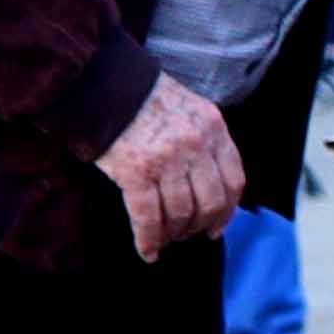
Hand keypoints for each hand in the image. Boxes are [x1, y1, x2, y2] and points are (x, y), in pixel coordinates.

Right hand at [95, 72, 243, 261]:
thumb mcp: (187, 108)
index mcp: (213, 127)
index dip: (228, 210)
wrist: (99, 82)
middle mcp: (195, 144)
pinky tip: (147, 251)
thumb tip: (208, 181)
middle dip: (201, 225)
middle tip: (188, 235)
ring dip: (174, 233)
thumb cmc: (140, 97)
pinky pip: (148, 217)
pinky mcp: (135, 172)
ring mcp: (167, 159)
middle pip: (211, 202)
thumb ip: (203, 139)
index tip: (218, 226)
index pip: (234, 179)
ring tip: (166, 239)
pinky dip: (149, 240)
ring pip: (181, 213)